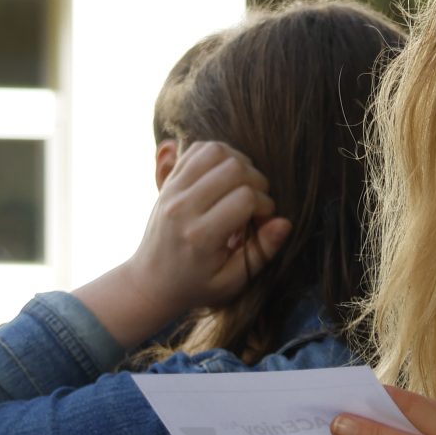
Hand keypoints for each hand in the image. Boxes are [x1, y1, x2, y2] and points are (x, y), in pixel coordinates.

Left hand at [87, 142, 289, 347]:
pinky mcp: (168, 181)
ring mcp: (172, 190)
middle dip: (257, 181)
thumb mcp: (232, 282)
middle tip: (256, 203)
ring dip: (239, 163)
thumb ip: (261, 252)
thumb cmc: (197, 285)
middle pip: (234, 168)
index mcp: (200, 236)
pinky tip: (225, 177)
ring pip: (216, 151)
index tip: (263, 221)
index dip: (266, 205)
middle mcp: (183, 208)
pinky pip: (198, 149)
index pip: (246, 198)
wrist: (151, 281)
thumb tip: (284, 222)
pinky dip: (218, 155)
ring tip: (242, 186)